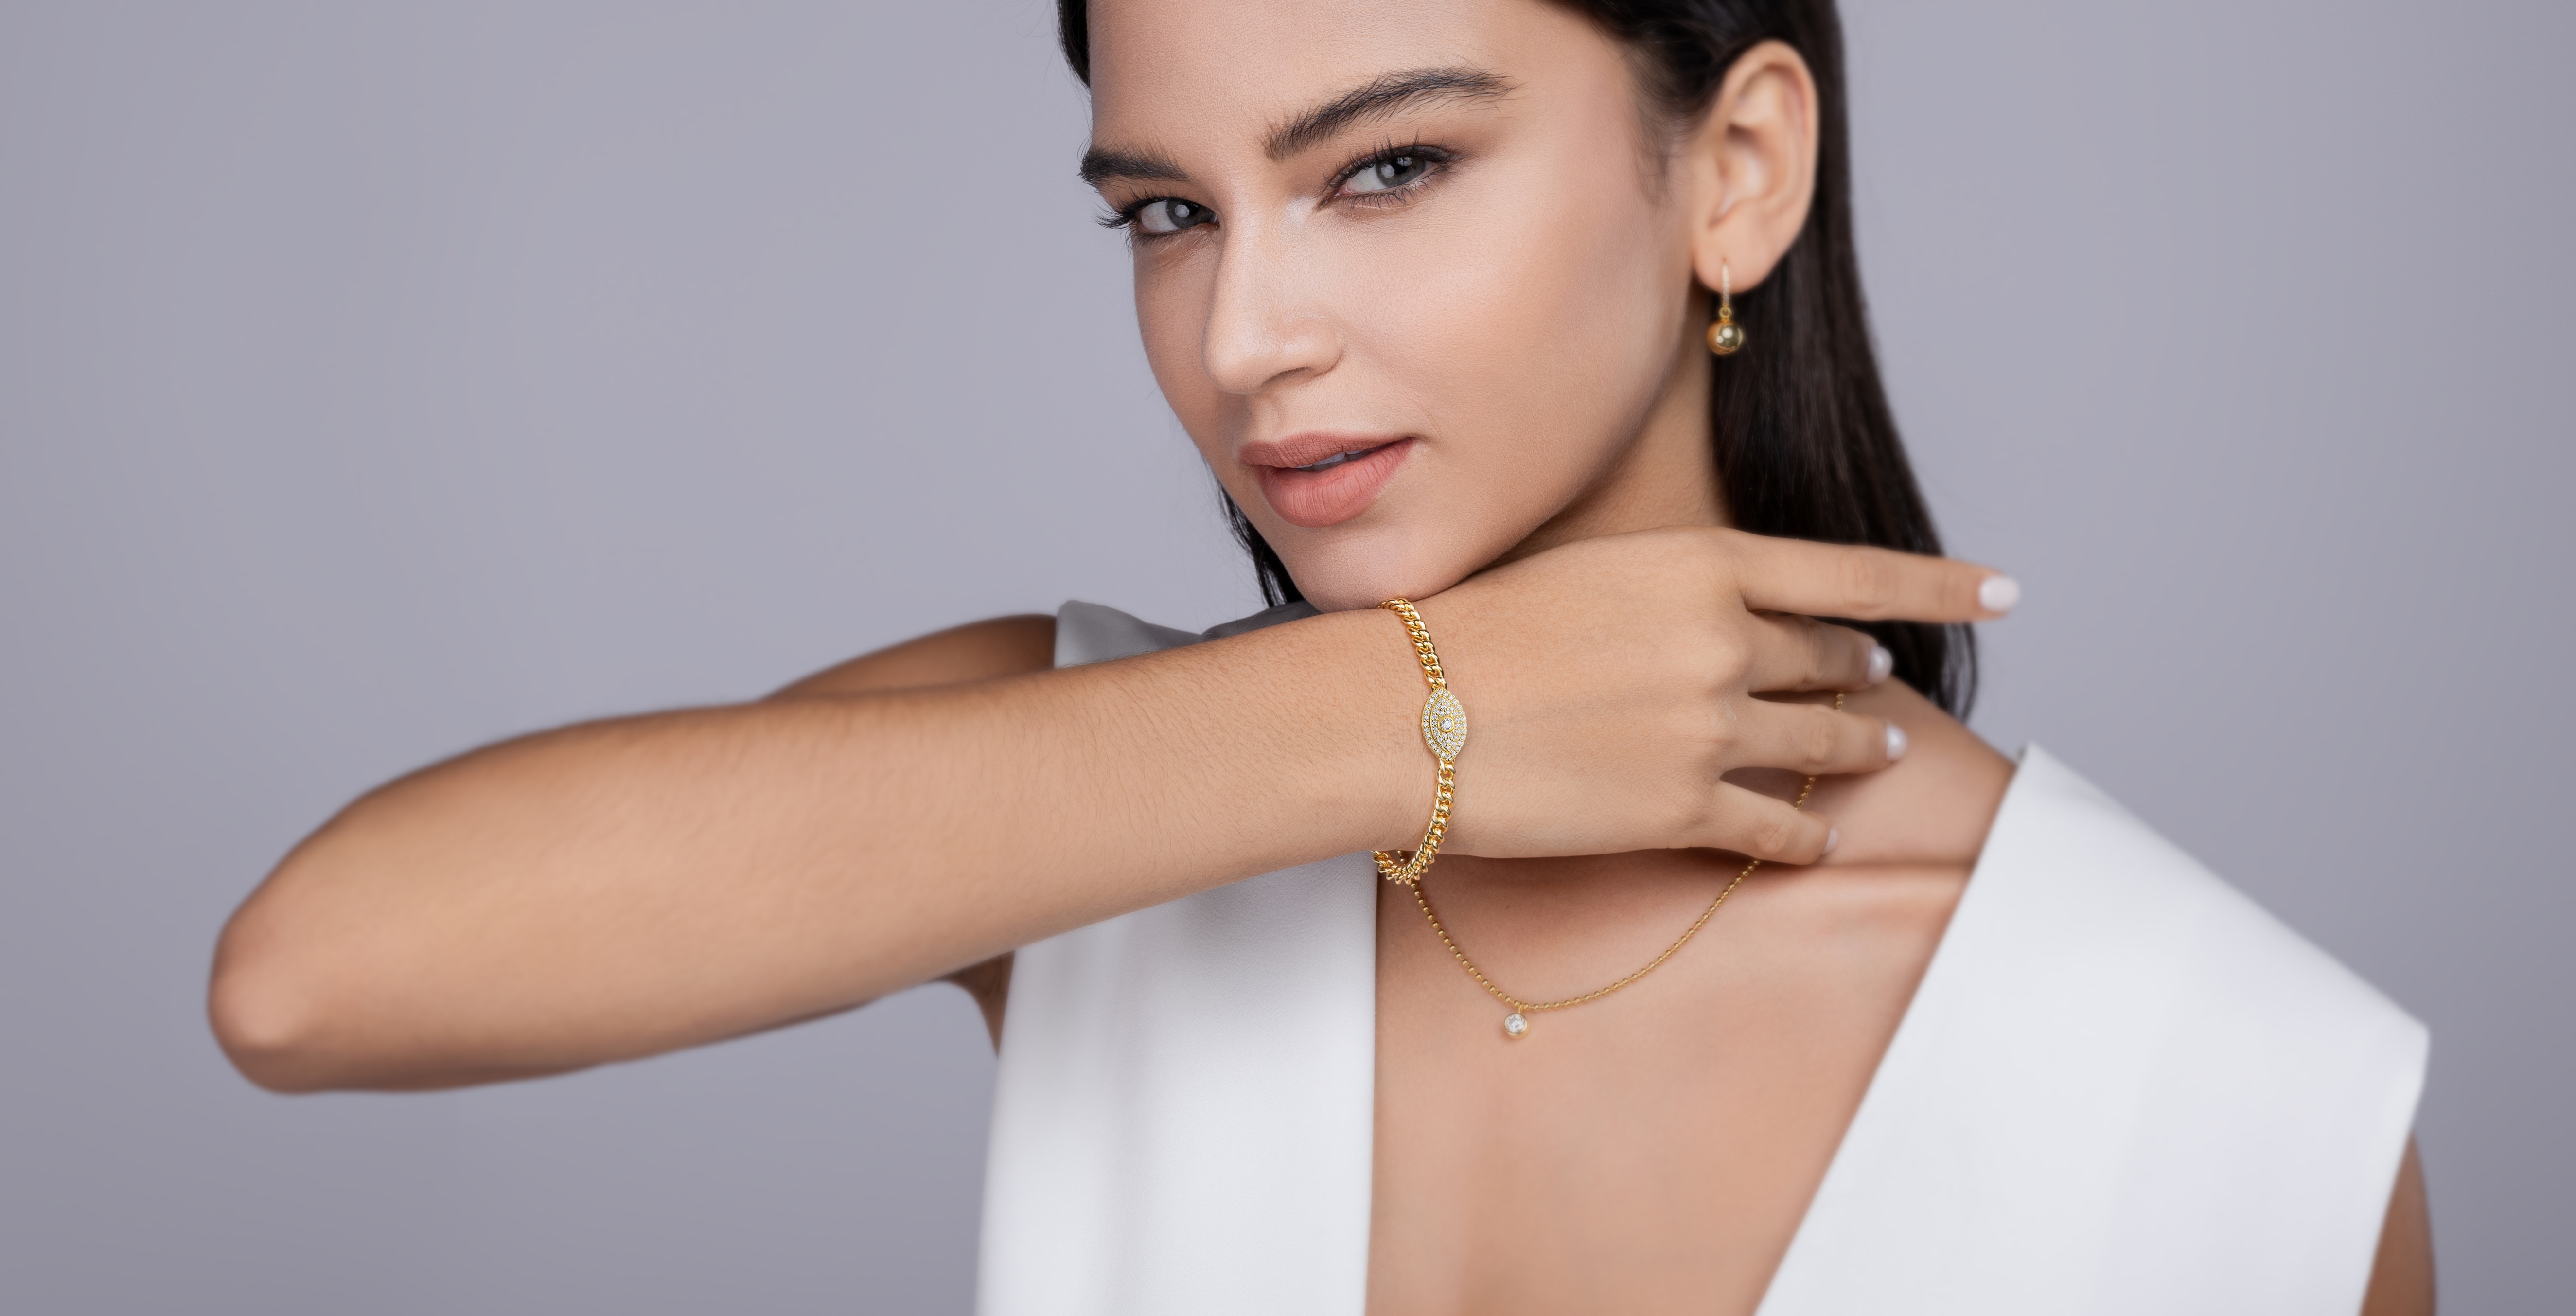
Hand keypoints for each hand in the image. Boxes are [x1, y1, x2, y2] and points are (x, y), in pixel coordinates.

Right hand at [1409, 527, 2009, 862]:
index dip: (1942, 584)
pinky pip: (1776, 827)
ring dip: (1858, 750)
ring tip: (1878, 753)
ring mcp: (1711, 728)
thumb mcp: (1590, 573)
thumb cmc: (1472, 631)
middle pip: (1833, 661)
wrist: (1405, 709)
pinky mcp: (1683, 808)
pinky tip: (1815, 838)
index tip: (2005, 592)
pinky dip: (1804, 835)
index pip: (1854, 572)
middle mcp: (1726, 642)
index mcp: (1704, 566)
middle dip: (1864, 674)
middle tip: (1882, 684)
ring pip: (1822, 744)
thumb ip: (1670, 592)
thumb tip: (1719, 622)